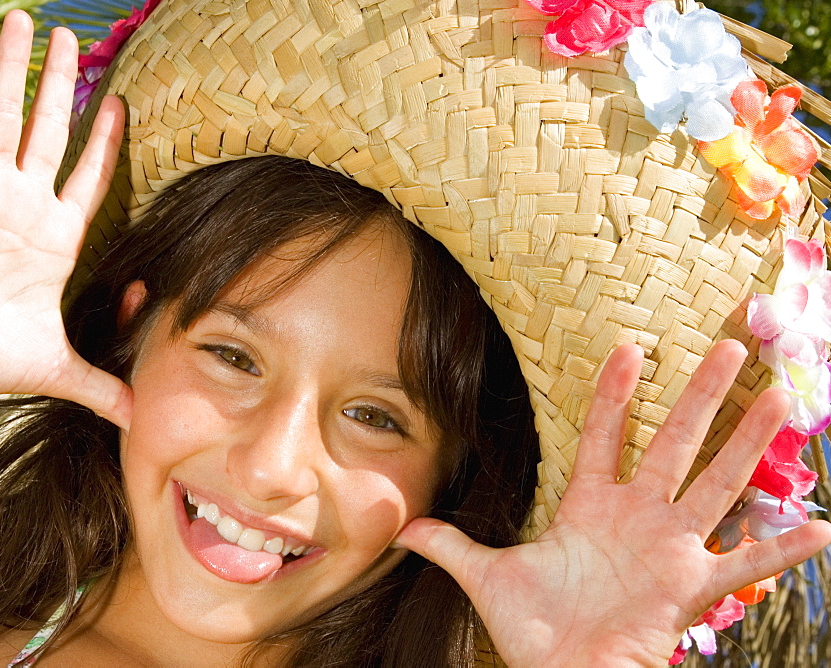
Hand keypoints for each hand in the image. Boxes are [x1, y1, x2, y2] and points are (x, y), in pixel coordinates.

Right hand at [0, 11, 130, 426]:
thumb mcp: (54, 366)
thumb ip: (100, 385)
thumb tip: (139, 418)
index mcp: (55, 237)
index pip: (89, 177)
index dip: (106, 142)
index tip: (122, 103)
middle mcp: (24, 205)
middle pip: (52, 132)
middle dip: (61, 85)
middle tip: (69, 37)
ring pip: (5, 120)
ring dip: (13, 73)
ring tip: (22, 23)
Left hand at [397, 340, 830, 665]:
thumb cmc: (532, 630)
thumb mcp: (485, 577)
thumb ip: (449, 545)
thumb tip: (401, 525)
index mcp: (590, 506)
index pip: (604, 436)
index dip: (614, 395)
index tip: (628, 349)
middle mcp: (637, 516)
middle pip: (673, 443)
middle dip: (699, 396)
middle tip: (729, 346)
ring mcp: (667, 548)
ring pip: (714, 483)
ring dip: (747, 444)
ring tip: (780, 400)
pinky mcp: (689, 587)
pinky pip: (745, 565)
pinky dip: (782, 550)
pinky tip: (822, 530)